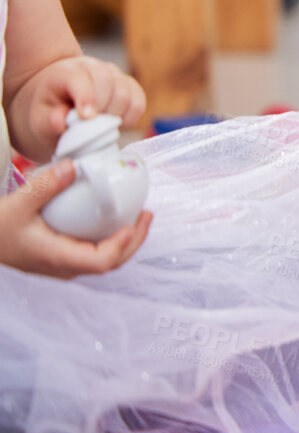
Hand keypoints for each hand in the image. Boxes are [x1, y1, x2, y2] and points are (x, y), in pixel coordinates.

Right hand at [0, 161, 150, 276]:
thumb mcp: (17, 204)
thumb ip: (45, 186)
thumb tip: (74, 165)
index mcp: (57, 258)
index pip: (101, 262)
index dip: (123, 244)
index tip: (135, 221)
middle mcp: (64, 268)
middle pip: (111, 264)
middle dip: (134, 241)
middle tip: (147, 214)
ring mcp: (63, 265)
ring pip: (104, 260)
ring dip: (125, 240)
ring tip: (138, 215)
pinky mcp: (61, 258)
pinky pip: (93, 253)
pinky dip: (110, 238)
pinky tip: (113, 219)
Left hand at [8, 56, 144, 163]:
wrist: (60, 102)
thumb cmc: (49, 110)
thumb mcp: (39, 117)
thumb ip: (48, 120)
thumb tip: (61, 123)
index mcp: (66, 71)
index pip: (80, 77)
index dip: (86, 97)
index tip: (87, 118)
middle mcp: (94, 67)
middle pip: (108, 84)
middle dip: (101, 111)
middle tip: (89, 130)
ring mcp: (115, 75)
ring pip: (126, 93)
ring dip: (115, 116)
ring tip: (99, 128)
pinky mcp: (130, 87)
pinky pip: (139, 103)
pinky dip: (129, 118)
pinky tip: (114, 125)